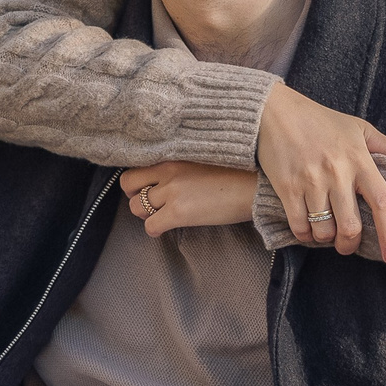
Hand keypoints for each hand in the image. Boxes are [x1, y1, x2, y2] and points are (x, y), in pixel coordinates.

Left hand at [119, 162, 255, 235]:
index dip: (140, 179)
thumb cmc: (239, 172)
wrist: (256, 185)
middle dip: (136, 196)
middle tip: (152, 203)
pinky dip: (155, 230)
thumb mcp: (205, 157)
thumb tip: (172, 176)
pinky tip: (167, 228)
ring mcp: (171, 191)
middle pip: (128, 184)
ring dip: (147, 214)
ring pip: (136, 207)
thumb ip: (183, 163)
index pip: (137, 164)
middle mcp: (168, 170)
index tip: (149, 186)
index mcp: (174, 154)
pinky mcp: (178, 213)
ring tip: (163, 215)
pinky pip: (150, 226)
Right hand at [255, 84, 385, 259]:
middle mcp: (337, 172)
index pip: (382, 203)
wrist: (275, 112)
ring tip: (325, 232)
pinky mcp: (287, 187)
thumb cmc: (322, 121)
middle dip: (350, 245)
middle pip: (351, 227)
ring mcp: (311, 181)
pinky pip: (299, 226)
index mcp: (360, 160)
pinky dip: (304, 235)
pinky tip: (307, 228)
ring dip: (326, 239)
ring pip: (324, 231)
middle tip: (348, 244)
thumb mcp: (360, 130)